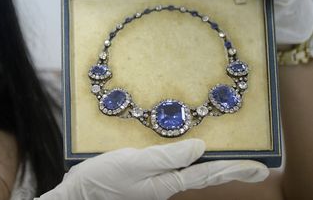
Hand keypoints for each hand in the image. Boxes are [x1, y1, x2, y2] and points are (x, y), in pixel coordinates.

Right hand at [37, 139, 268, 199]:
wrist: (80, 191)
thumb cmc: (104, 178)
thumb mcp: (135, 163)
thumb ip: (167, 156)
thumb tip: (200, 148)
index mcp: (166, 183)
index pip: (207, 175)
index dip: (233, 169)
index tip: (259, 168)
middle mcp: (166, 184)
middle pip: (205, 176)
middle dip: (230, 170)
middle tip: (255, 166)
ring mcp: (156, 181)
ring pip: (193, 172)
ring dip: (215, 166)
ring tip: (232, 159)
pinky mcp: (146, 175)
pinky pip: (176, 167)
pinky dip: (192, 161)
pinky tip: (192, 155)